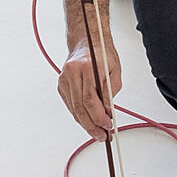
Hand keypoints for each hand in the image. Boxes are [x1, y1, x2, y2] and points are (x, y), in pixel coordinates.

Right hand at [59, 19, 123, 139]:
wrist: (86, 41)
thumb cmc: (102, 53)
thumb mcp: (115, 70)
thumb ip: (111, 92)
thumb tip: (108, 113)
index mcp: (87, 67)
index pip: (91, 99)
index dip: (99, 116)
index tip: (108, 125)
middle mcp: (72, 72)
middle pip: (80, 107)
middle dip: (92, 125)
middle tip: (102, 135)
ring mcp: (64, 78)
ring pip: (74, 109)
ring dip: (86, 124)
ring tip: (97, 133)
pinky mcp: (61, 84)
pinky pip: (70, 105)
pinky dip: (79, 115)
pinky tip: (88, 122)